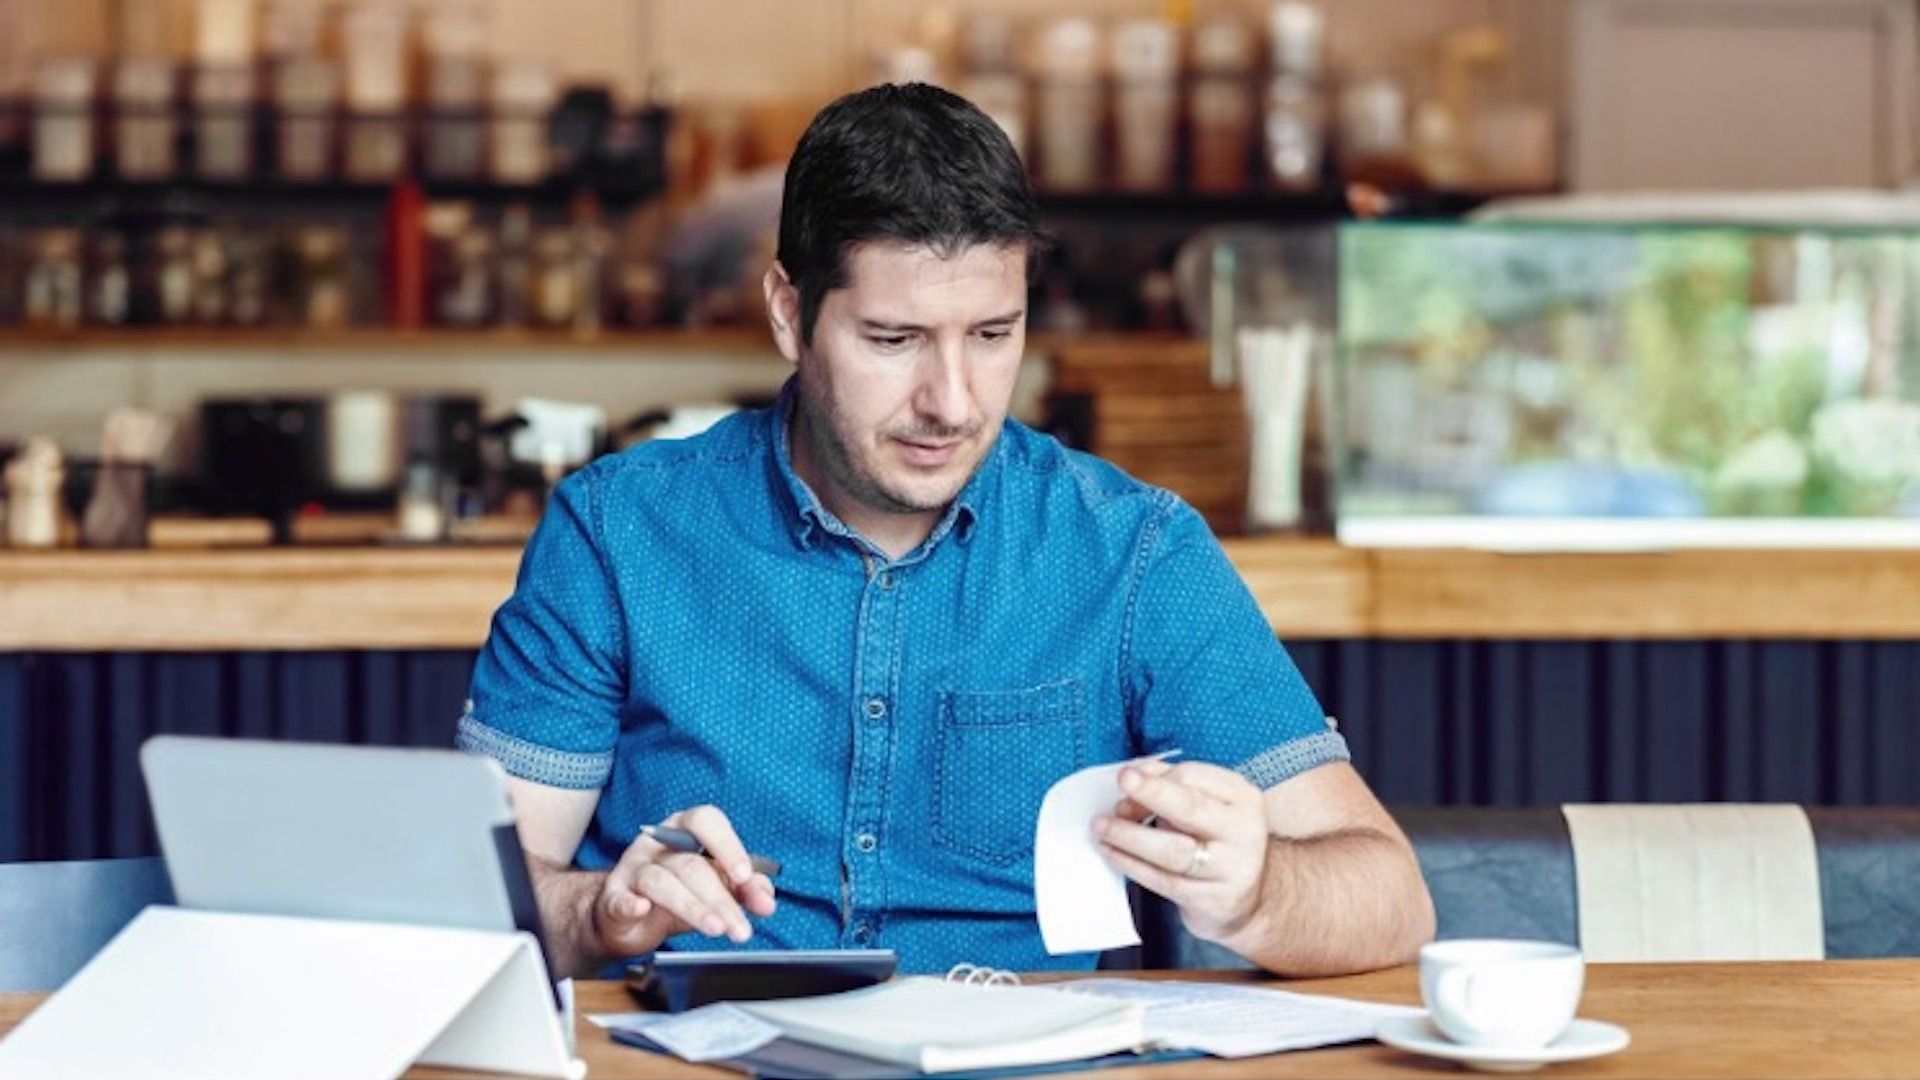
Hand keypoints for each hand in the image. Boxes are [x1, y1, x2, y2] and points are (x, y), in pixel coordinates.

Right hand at [591, 804, 777, 956]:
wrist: (630, 918)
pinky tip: (642, 910)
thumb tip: (766, 902)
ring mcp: (633, 867)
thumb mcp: (717, 886)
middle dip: (720, 898)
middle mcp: (657, 843)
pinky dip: (631, 904)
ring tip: (716, 928)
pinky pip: (620, 898)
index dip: (727, 846)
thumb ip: (745, 889)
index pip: (706, 821)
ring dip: (692, 908)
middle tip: (739, 927)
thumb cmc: (679, 892)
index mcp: (685, 829)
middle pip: (690, 864)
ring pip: (662, 882)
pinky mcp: (613, 896)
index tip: (744, 876)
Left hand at [1093, 760, 1269, 947]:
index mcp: (1242, 797)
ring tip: (1102, 827)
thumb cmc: (1218, 841)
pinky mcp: (1211, 900)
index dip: (1153, 778)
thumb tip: (1133, 774)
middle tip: (1121, 784)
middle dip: (1150, 793)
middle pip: (1190, 808)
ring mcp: (1230, 869)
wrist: (1250, 898)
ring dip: (1130, 835)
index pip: (1192, 776)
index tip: (1125, 780)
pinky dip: (1131, 864)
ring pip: (1172, 850)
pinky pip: (1163, 881)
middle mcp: (1242, 831)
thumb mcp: (1208, 805)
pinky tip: (1112, 853)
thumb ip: (1172, 785)